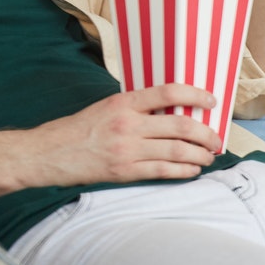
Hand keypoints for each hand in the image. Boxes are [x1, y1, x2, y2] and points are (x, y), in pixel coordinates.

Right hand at [30, 84, 222, 184]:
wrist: (47, 154)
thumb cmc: (77, 130)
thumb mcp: (105, 108)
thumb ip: (135, 108)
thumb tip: (171, 111)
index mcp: (123, 102)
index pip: (169, 92)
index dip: (196, 95)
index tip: (211, 100)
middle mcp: (127, 124)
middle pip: (181, 125)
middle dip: (206, 133)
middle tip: (216, 138)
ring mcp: (127, 149)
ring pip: (177, 150)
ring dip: (200, 154)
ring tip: (208, 156)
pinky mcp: (124, 171)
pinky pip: (164, 171)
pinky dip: (184, 170)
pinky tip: (193, 169)